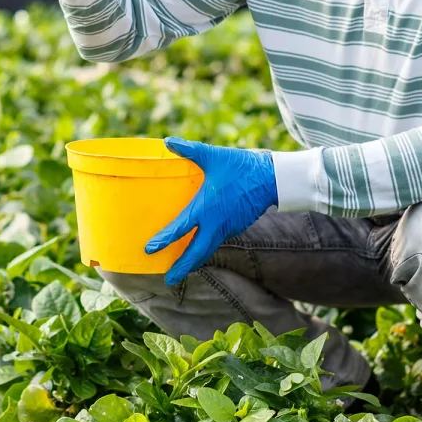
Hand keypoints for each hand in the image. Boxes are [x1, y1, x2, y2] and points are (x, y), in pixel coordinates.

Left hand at [146, 137, 277, 285]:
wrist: (272, 179)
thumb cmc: (241, 166)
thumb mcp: (213, 156)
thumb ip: (189, 150)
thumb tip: (168, 141)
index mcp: (206, 208)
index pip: (181, 228)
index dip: (164, 239)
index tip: (150, 249)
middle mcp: (216, 223)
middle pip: (196, 253)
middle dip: (182, 267)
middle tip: (168, 280)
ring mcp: (227, 228)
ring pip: (207, 250)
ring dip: (194, 261)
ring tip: (180, 270)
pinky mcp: (235, 227)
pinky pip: (216, 242)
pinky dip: (205, 250)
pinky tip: (199, 249)